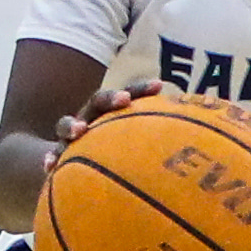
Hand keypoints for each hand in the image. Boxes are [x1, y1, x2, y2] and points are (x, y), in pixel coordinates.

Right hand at [45, 80, 162, 169]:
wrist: (63, 164)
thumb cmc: (110, 156)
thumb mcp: (132, 149)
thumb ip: (158, 147)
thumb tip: (202, 152)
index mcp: (111, 114)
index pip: (128, 96)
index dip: (141, 89)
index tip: (159, 86)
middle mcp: (90, 119)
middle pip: (98, 102)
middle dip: (110, 98)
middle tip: (122, 100)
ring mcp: (70, 137)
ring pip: (67, 126)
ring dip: (72, 125)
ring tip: (78, 131)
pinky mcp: (55, 155)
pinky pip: (49, 156)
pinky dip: (48, 158)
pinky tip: (48, 165)